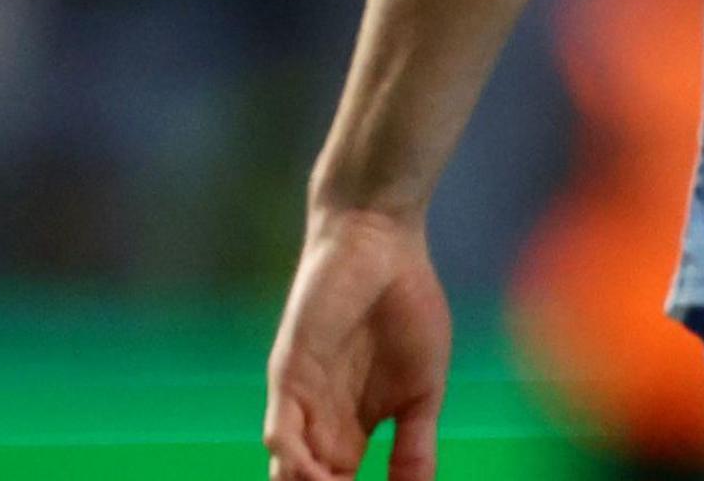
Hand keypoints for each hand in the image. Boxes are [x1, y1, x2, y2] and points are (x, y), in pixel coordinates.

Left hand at [265, 207, 451, 480]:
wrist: (382, 245)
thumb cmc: (406, 308)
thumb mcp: (423, 389)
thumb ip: (415, 444)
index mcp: (352, 429)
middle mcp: (320, 424)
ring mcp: (301, 403)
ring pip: (289, 471)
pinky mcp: (288, 376)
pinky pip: (280, 431)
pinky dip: (294, 459)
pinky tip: (317, 473)